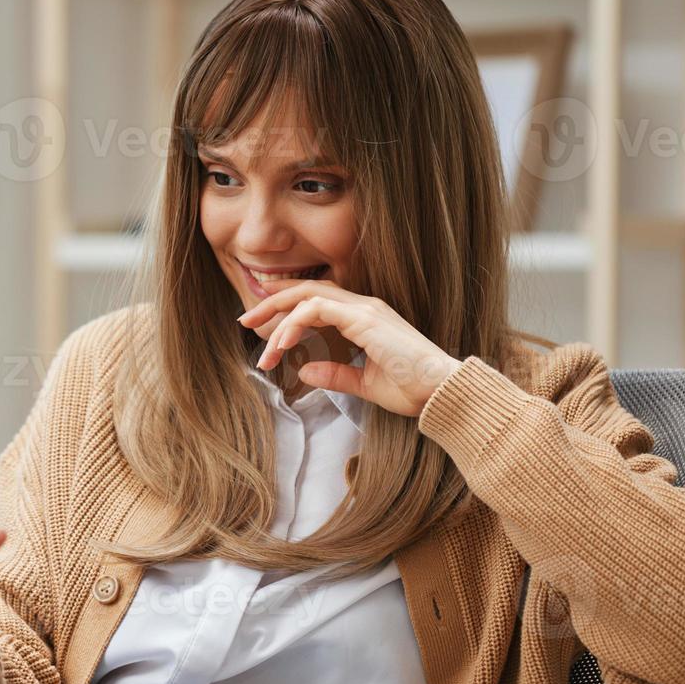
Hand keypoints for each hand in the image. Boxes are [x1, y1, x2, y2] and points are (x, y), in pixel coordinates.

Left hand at [237, 280, 463, 417]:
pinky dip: (293, 324)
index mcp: (364, 318)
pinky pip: (316, 310)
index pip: (317, 300)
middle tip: (243, 320)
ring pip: (308, 297)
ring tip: (263, 347)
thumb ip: (336, 375)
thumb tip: (305, 371)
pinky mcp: (364, 319)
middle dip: (272, 303)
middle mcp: (363, 307)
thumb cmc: (413, 390)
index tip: (261, 324)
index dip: (286, 307)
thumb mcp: (365, 384)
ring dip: (278, 319)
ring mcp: (365, 310)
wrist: (441, 392)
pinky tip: (281, 344)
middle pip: (307, 291)